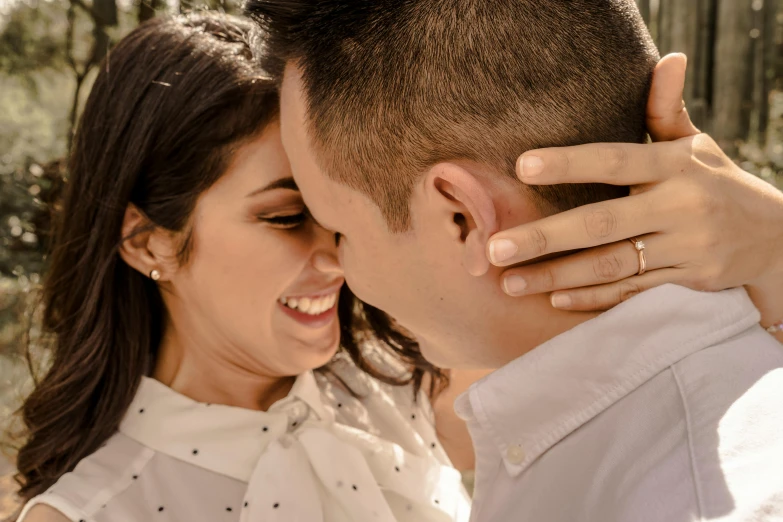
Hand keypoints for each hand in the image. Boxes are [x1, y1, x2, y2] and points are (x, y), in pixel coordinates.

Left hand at [487, 53, 782, 312]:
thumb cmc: (716, 183)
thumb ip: (666, 111)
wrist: (773, 237)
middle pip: (602, 224)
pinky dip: (593, 298)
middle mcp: (681, 207)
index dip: (569, 163)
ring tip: (510, 283)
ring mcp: (685, 248)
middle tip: (495, 248)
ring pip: (611, 266)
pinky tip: (554, 300)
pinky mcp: (687, 281)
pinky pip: (631, 292)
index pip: (616, 160)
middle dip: (545, 238)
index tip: (522, 166)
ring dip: (557, 276)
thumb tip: (668, 59)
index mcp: (677, 165)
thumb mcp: (696, 146)